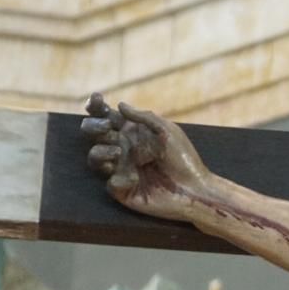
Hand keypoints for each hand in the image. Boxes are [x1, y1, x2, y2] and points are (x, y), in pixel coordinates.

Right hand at [82, 93, 211, 220]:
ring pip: (94, 157)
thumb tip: (120, 105)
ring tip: (117, 152)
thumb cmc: (184, 158)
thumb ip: (144, 118)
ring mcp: (120, 169)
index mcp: (132, 132)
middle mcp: (122, 148)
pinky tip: (134, 179)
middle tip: (107, 127)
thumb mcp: (168, 132)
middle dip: (94, 126)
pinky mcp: (123, 190)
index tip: (97, 99)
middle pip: (93, 133)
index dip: (96, 106)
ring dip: (100, 151)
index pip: (106, 116)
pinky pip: (110, 183)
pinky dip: (119, 179)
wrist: (195, 189)